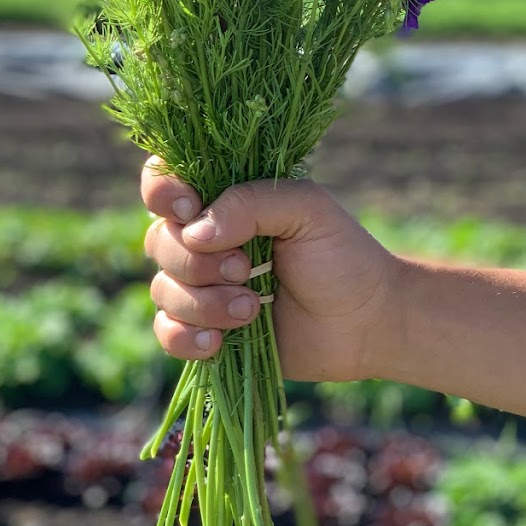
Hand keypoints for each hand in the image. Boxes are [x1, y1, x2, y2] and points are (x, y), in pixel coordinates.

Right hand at [141, 157, 397, 382]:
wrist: (366, 322)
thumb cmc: (342, 255)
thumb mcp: (307, 209)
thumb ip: (252, 204)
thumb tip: (196, 232)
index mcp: (224, 198)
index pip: (164, 182)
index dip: (162, 192)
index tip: (190, 209)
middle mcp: (204, 240)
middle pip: (159, 241)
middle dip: (198, 262)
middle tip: (248, 268)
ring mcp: (202, 287)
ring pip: (163, 289)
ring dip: (204, 303)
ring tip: (252, 309)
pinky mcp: (205, 331)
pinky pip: (166, 333)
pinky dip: (186, 338)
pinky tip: (219, 343)